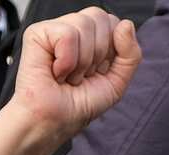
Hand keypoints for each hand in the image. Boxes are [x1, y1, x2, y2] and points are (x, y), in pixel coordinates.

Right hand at [0, 8, 141, 154]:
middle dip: (98, 55)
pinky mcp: (37, 33)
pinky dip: (67, 61)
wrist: (55, 121)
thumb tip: (127, 24)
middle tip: (81, 75)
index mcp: (92, 37)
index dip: (112, 51)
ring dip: (82, 62)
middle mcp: (73, 28)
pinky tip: (55, 72)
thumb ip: (130, 54)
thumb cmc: (79, 104)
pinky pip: (67, 34)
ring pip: (84, 24)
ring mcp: (54, 29)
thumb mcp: (116, 82)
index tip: (97, 73)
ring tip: (68, 76)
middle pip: (100, 18)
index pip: (114, 23)